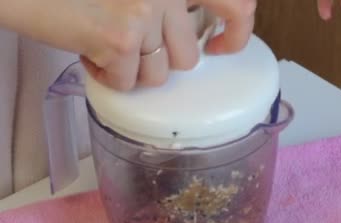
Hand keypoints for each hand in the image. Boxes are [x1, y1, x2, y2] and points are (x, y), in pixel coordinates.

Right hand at [0, 0, 255, 90]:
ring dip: (131, 70)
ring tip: (103, 43)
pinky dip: (107, 76)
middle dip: (158, 61)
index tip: (221, 47)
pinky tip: (88, 51)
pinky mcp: (119, 36)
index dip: (239, 32)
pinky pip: (129, 83)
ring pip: (159, 74)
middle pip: (188, 56)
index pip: (237, 4)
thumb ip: (170, 3)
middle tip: (129, 45)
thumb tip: (202, 37)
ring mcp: (145, 9)